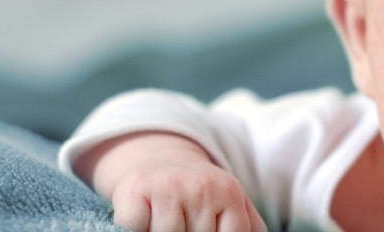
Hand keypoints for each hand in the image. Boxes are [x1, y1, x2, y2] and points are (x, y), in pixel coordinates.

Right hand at [75, 132, 266, 231]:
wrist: (157, 159)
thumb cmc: (198, 193)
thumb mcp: (231, 203)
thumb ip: (249, 225)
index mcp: (229, 194)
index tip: (204, 230)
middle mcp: (202, 188)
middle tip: (184, 222)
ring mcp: (168, 189)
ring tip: (164, 221)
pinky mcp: (134, 192)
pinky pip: (136, 231)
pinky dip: (138, 230)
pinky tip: (145, 218)